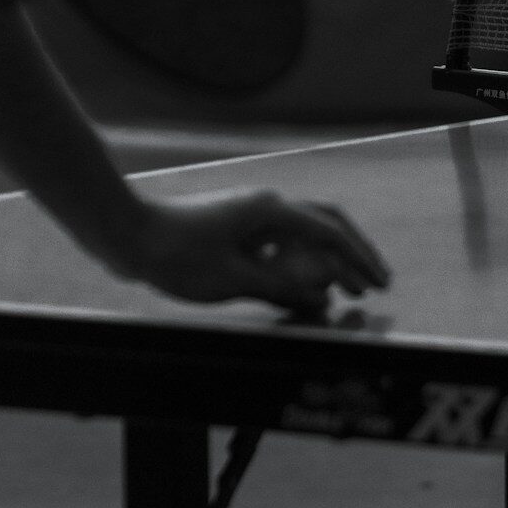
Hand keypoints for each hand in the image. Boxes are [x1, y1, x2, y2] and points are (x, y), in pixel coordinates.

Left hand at [129, 189, 390, 317]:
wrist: (129, 235)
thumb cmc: (177, 254)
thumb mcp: (234, 279)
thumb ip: (282, 289)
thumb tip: (322, 300)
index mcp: (271, 212)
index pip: (330, 234)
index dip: (359, 261)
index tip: (378, 285)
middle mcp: (265, 207)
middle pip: (324, 225)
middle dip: (351, 255)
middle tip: (373, 284)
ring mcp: (249, 217)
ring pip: (301, 236)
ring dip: (324, 262)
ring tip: (343, 292)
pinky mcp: (234, 230)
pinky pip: (277, 246)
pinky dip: (296, 266)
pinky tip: (299, 288)